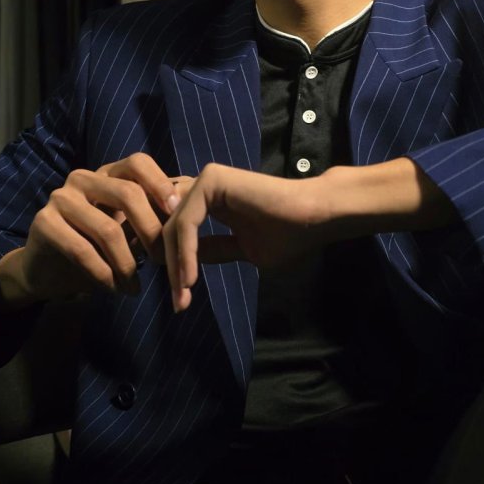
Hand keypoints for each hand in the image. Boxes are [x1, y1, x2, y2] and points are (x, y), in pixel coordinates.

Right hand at [0, 154, 191, 306]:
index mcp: (107, 174)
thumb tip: (189, 216)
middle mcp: (83, 179)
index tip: (178, 214)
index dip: (161, 185)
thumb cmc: (97, 248)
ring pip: (108, 229)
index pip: (138, 163)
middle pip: (128, 193)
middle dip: (152, 231)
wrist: (47, 271)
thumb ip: (151, 218)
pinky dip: (104, 274)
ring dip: (128, 264)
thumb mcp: (127, 230)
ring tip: (135, 286)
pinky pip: (82, 250)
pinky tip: (115, 288)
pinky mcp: (43, 223)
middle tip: (163, 261)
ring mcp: (60, 198)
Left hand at [162, 163, 327, 311]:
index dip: (173, 264)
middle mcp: (203, 185)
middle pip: (168, 229)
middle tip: (179, 303)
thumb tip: (181, 263)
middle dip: (170, 268)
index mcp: (210, 199)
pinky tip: (191, 278)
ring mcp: (206, 180)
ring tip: (184, 296)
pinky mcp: (211, 180)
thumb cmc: (288, 234)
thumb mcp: (241, 248)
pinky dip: (185, 253)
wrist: (315, 218)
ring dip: (175, 266)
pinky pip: (186, 223)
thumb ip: (212, 249)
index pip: (176, 230)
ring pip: (172, 227)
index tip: (180, 299)